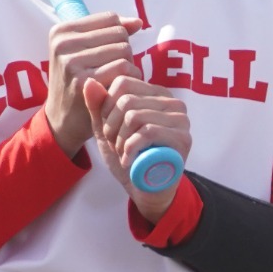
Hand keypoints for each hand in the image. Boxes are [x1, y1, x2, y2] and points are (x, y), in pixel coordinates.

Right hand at [42, 13, 145, 156]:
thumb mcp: (85, 53)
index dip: (119, 36)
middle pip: (119, 34)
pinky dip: (131, 78)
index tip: (108, 56)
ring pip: (124, 49)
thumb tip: (139, 22)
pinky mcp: (84, 81)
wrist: (61, 121)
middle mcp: (63, 43)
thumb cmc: (79, 83)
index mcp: (62, 31)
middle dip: (124, 52)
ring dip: (129, 66)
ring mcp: (71, 61)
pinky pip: (123, 67)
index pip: (110, 19)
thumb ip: (111, 33)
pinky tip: (121, 89)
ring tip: (116, 80)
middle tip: (112, 72)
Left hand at [83, 74, 189, 220]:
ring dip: (120, 140)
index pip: (123, 83)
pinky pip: (147, 132)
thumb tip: (90, 81)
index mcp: (156, 94)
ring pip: (134, 116)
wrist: (144, 190)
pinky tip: (128, 161)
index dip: (106, 107)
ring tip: (123, 154)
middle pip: (126, 100)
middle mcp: (172, 102)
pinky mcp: (182, 138)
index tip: (108, 128)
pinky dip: (130, 149)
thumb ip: (97, 106)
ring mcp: (181, 119)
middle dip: (112, 126)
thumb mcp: (106, 129)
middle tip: (115, 145)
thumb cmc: (128, 156)